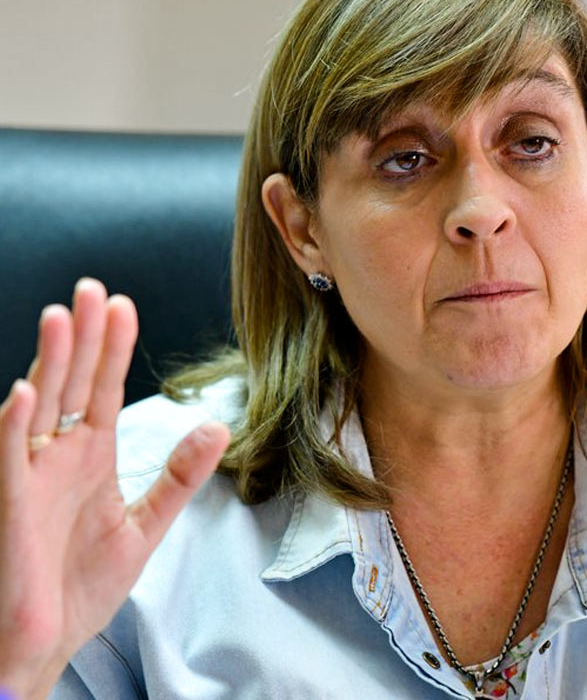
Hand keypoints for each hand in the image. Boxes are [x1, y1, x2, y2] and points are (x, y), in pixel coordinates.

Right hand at [0, 279, 228, 699]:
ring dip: (48, 363)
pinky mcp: (9, 508)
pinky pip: (8, 460)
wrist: (44, 646)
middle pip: (70, 383)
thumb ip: (179, 477)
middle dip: (82, 336)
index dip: (113, 347)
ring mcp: (28, 480)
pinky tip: (26, 392)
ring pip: (36, 407)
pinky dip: (13, 427)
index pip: (101, 388)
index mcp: (90, 457)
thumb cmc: (80, 588)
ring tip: (63, 317)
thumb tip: (218, 427)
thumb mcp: (145, 526)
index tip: (124, 303)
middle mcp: (55, 458)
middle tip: (93, 288)